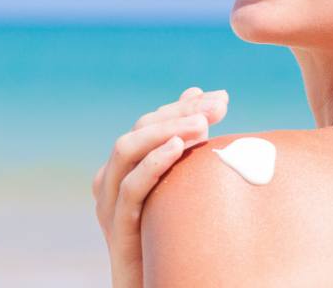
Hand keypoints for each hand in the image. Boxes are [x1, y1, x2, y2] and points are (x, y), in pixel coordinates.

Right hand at [92, 87, 228, 287]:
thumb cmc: (173, 239)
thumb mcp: (181, 186)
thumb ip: (184, 143)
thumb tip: (198, 93)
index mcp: (126, 167)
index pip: (151, 122)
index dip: (184, 107)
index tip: (222, 99)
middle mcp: (111, 180)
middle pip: (139, 130)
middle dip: (180, 114)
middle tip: (219, 107)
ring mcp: (110, 205)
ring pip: (127, 151)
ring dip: (166, 131)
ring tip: (202, 124)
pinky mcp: (118, 230)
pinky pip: (129, 191)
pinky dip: (151, 164)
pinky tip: (176, 149)